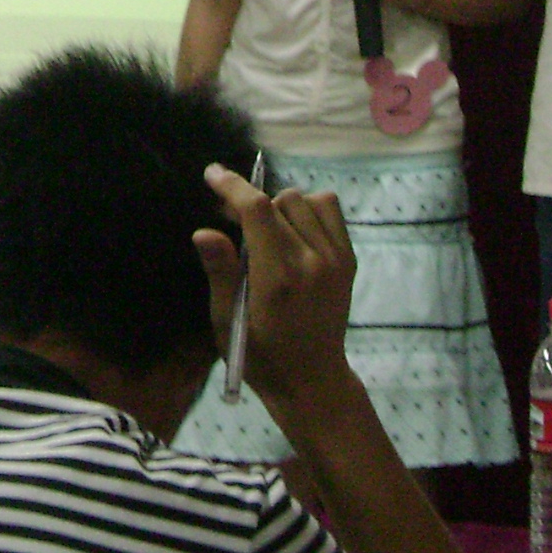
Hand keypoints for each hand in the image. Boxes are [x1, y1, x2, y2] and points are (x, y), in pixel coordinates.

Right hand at [195, 164, 358, 409]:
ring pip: (304, 200)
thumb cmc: (260, 355)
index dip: (232, 186)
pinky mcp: (348, 259)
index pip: (257, 212)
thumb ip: (220, 273)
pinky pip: (329, 208)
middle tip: (230, 219)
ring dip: (278, 206)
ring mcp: (335, 259)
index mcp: (277, 280)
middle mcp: (311, 263)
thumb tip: (203, 231)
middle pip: (278, 202)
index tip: (212, 174)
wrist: (311, 378)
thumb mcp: (228, 322)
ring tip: (263, 230)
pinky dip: (308, 208)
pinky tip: (292, 229)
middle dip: (249, 203)